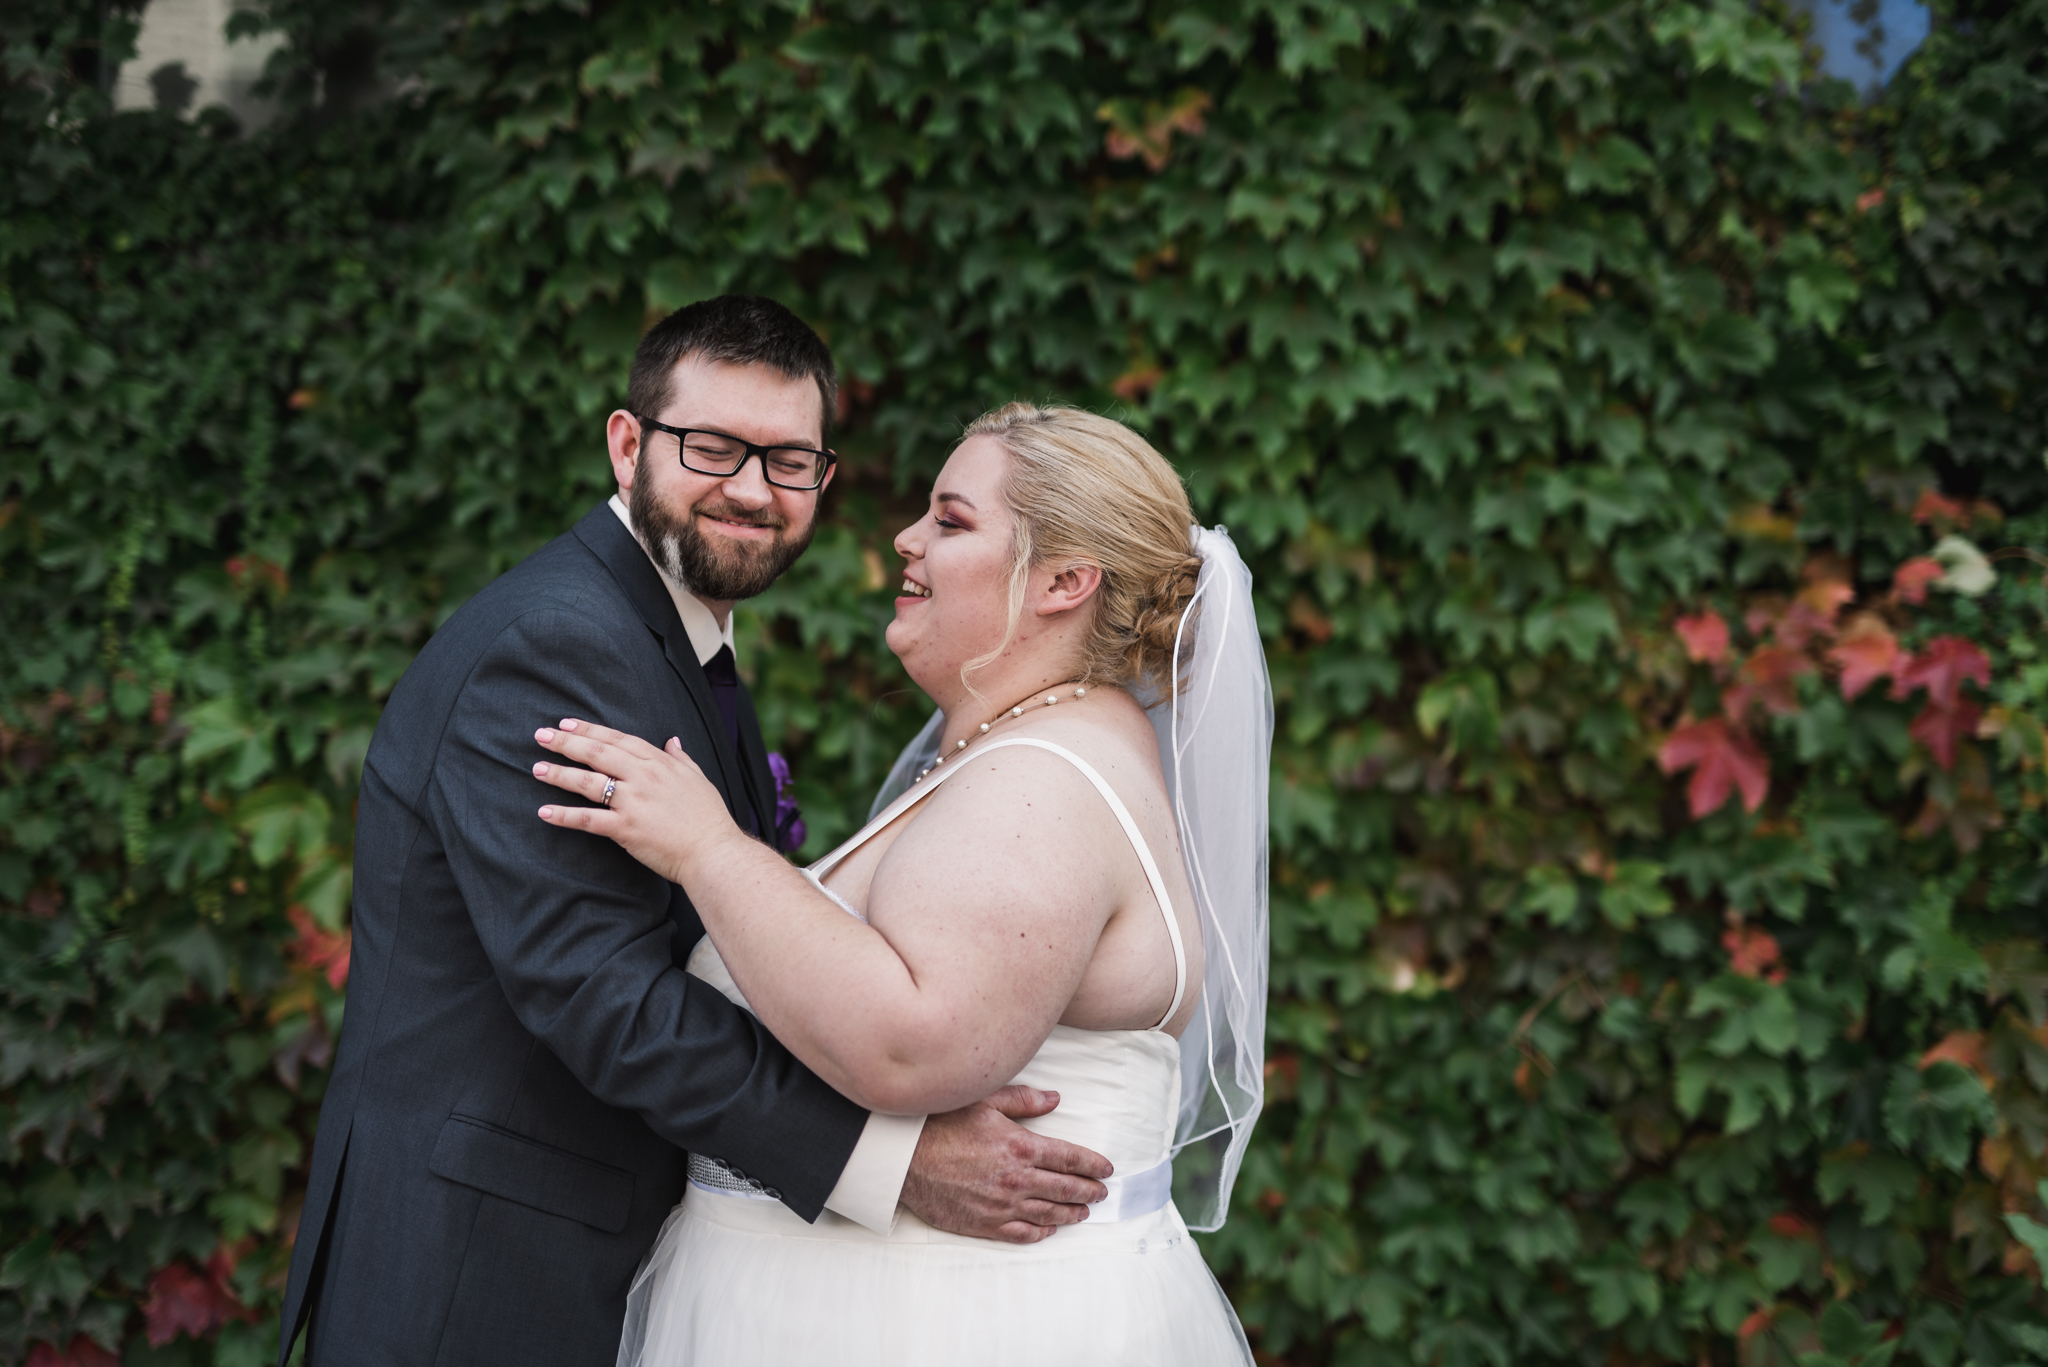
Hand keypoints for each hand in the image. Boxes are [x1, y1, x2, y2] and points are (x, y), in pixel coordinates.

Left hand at [533, 719, 748, 882]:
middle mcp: (644, 777)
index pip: (619, 739)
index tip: (568, 723)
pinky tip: (545, 812)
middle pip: (598, 753)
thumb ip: (682, 759)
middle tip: (541, 736)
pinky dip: (565, 816)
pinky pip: (589, 819)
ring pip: (588, 782)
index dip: (591, 729)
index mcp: (660, 763)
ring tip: (537, 769)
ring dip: (559, 774)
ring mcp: (634, 802)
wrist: (714, 851)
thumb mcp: (699, 779)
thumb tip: (673, 741)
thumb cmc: (709, 818)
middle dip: (566, 743)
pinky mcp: (626, 828)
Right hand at [898, 1086, 1112, 1243]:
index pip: (1070, 1158)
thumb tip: (1055, 1099)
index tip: (1106, 1169)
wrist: (904, 1159)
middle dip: (1089, 1190)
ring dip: (1071, 1213)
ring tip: (1084, 1211)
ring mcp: (1001, 1205)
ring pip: (1048, 1214)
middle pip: (1065, 1188)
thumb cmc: (940, 1124)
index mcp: (1020, 1146)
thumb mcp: (983, 1100)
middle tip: (1102, 1192)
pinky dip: (1040, 1233)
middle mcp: (1016, 1179)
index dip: (1093, 1164)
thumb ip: (1023, 1101)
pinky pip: (1020, 1234)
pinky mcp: (983, 1224)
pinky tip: (1049, 1229)